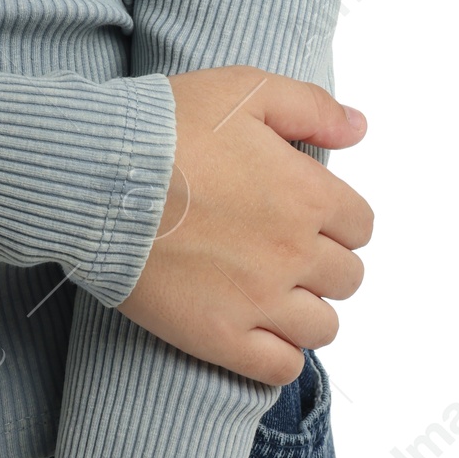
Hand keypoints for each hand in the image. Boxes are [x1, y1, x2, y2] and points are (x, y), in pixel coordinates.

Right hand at [117, 67, 372, 385]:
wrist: (98, 175)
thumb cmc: (166, 127)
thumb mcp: (243, 89)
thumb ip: (310, 107)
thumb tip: (359, 128)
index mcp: (305, 193)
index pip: (360, 225)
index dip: (336, 216)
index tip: (305, 210)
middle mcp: (293, 252)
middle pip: (347, 276)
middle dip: (323, 260)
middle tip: (282, 243)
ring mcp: (260, 300)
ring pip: (323, 325)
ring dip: (306, 306)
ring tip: (271, 286)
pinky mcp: (222, 336)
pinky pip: (281, 367)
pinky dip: (280, 352)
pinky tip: (258, 327)